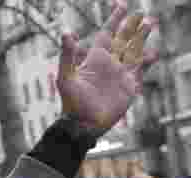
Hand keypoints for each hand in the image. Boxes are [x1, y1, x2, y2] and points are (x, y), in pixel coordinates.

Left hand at [57, 3, 158, 135]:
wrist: (84, 124)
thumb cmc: (72, 102)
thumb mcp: (66, 77)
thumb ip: (67, 56)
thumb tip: (67, 33)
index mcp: (95, 58)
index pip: (107, 33)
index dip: (114, 20)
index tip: (122, 6)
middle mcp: (109, 63)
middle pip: (123, 40)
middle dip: (132, 27)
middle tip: (141, 14)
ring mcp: (120, 74)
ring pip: (134, 51)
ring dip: (142, 39)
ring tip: (150, 24)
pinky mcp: (129, 86)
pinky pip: (140, 70)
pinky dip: (147, 61)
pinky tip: (152, 53)